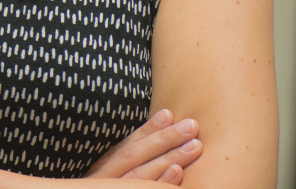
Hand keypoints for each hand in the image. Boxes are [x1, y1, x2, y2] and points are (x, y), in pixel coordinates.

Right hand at [84, 109, 201, 183]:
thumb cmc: (108, 188)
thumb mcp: (109, 177)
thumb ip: (126, 162)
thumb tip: (159, 128)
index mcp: (100, 174)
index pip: (125, 148)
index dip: (147, 130)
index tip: (168, 113)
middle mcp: (104, 184)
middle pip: (134, 158)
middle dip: (164, 140)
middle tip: (192, 126)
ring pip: (141, 178)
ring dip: (170, 159)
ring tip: (194, 146)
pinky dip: (161, 183)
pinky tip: (178, 174)